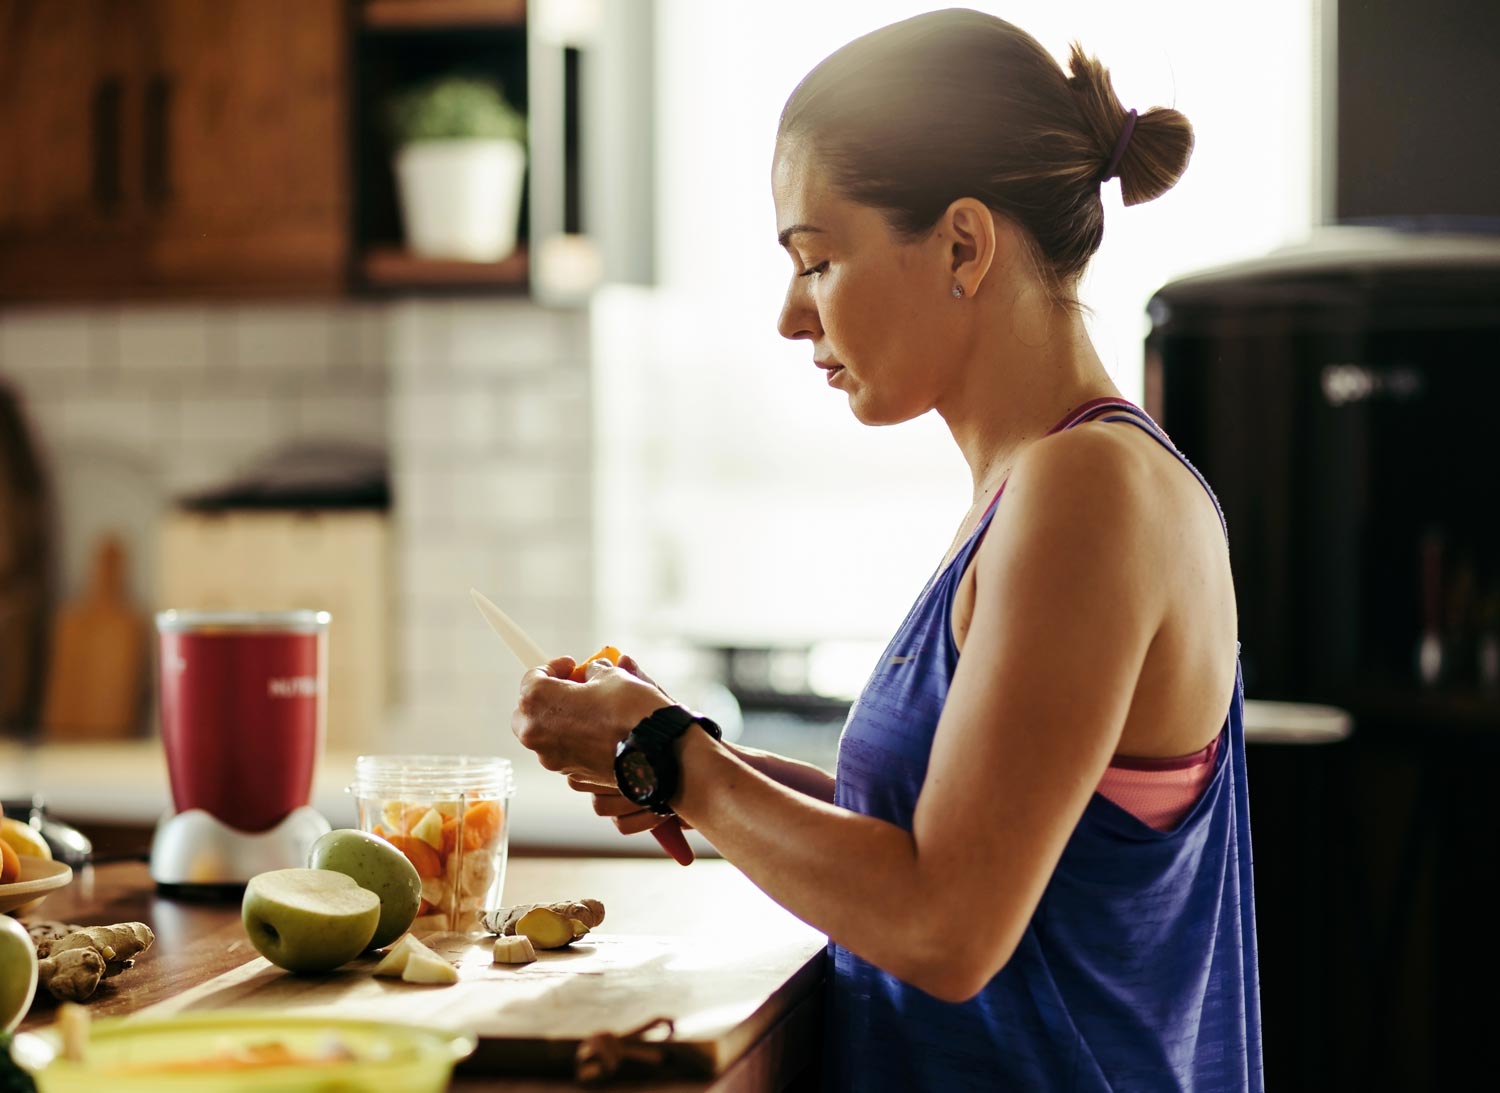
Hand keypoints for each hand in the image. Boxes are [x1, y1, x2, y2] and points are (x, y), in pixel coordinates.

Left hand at [511, 654, 669, 785]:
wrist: (658, 753)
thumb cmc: (632, 711)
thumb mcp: (613, 676)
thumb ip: (594, 672)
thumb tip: (592, 673)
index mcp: (538, 700)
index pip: (533, 677)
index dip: (554, 667)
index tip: (571, 665)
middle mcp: (536, 733)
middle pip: (529, 710)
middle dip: (549, 697)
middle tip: (575, 688)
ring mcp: (552, 758)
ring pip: (546, 735)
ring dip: (562, 720)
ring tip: (592, 710)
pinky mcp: (572, 774)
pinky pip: (565, 753)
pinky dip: (576, 741)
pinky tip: (601, 733)